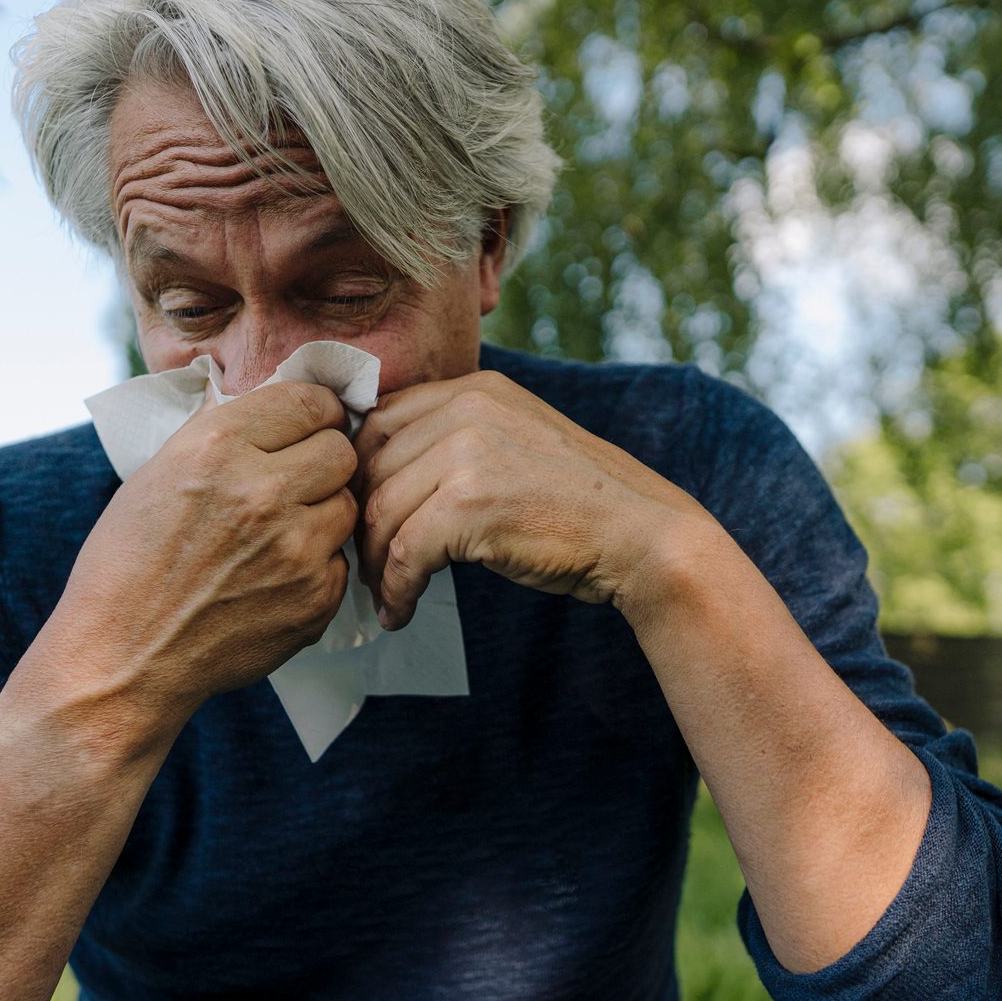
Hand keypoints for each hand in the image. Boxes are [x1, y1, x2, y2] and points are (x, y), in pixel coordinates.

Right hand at [28, 380, 358, 748]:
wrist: (123, 658)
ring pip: (347, 505)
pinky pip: (339, 561)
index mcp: (217, 448)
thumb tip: (276, 404)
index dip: (317, 412)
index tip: (313, 425)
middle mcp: (261, 492)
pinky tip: (272, 578)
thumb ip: (222, 436)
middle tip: (298, 479)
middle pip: (341, 451)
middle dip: (323, 461)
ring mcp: (294, 549)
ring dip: (321, 513)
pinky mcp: (314, 598)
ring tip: (278, 533)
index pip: (310, 401)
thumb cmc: (127, 564)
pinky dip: (316, 567)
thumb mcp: (158, 474)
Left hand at [351, 369, 716, 629]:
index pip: (382, 420)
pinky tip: (401, 611)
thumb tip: (389, 475)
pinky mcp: (470, 506)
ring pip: (382, 511)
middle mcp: (468, 409)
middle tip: (365, 562)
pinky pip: (405, 553)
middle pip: (372, 465)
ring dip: (374, 563)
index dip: (359, 472)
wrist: (641, 535)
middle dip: (360, 520)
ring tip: (384, 593)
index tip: (361, 514)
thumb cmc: (579, 503)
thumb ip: (460, 439)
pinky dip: (396, 589)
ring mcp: (468, 454)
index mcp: (476, 389)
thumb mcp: (516, 441)